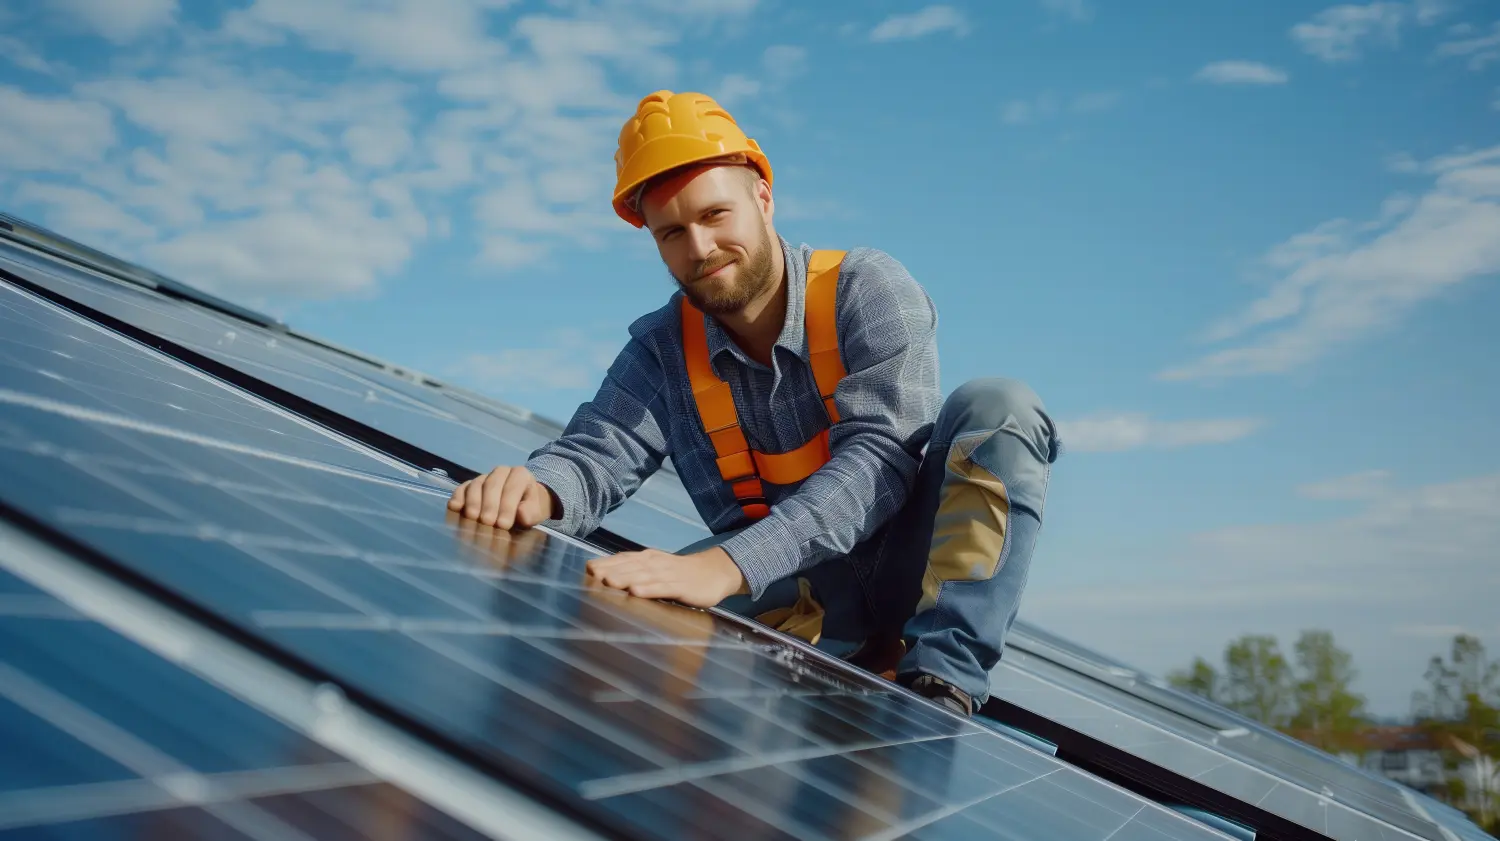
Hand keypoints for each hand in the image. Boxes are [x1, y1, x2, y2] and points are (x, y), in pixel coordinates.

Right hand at [447, 465, 556, 529]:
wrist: (522, 504)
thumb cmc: (529, 508)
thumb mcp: (536, 512)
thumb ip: (531, 512)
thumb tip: (521, 514)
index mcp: (520, 474)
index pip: (512, 488)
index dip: (507, 506)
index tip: (504, 525)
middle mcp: (501, 471)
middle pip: (492, 485)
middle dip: (489, 504)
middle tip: (487, 522)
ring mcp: (485, 477)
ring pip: (476, 485)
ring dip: (473, 501)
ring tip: (472, 517)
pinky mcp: (471, 485)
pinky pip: (463, 488)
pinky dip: (458, 496)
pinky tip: (454, 507)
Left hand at [586, 547, 746, 607]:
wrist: (715, 571)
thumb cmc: (679, 573)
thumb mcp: (657, 569)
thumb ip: (636, 572)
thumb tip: (607, 579)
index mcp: (648, 558)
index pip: (624, 558)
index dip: (607, 563)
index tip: (588, 568)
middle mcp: (656, 563)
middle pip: (630, 566)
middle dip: (611, 570)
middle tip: (592, 575)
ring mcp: (669, 574)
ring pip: (644, 575)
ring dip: (626, 578)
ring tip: (609, 583)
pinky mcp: (681, 587)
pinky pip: (663, 588)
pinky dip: (649, 590)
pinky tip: (637, 593)